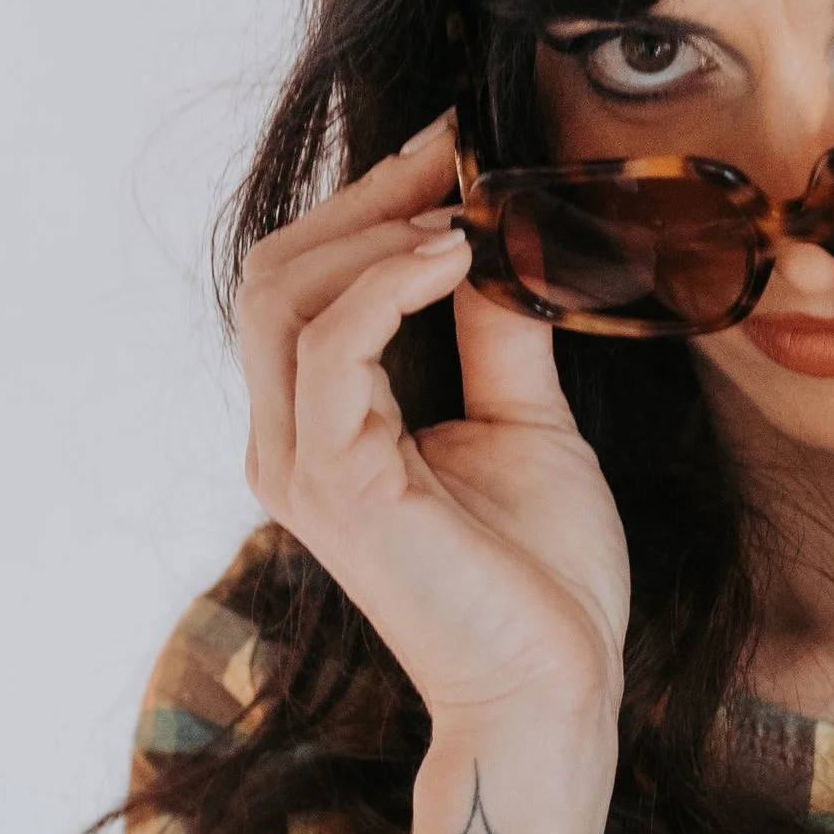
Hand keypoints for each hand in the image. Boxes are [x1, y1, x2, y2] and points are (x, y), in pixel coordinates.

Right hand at [236, 120, 629, 735]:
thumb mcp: (525, 417)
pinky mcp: (334, 484)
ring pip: (285, 294)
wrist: (555, 686)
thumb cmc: (543, 576)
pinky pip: (330, 347)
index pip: (307, 280)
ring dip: (376, 230)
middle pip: (278, 271)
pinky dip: (388, 284)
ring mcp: (301, 463)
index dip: (372, 202)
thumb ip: (498, 328)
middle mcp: (290, 439)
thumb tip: (497, 232)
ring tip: (462, 210)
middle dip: (365, 196)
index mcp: (324, 425)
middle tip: (455, 153)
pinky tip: (455, 257)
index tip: (454, 147)